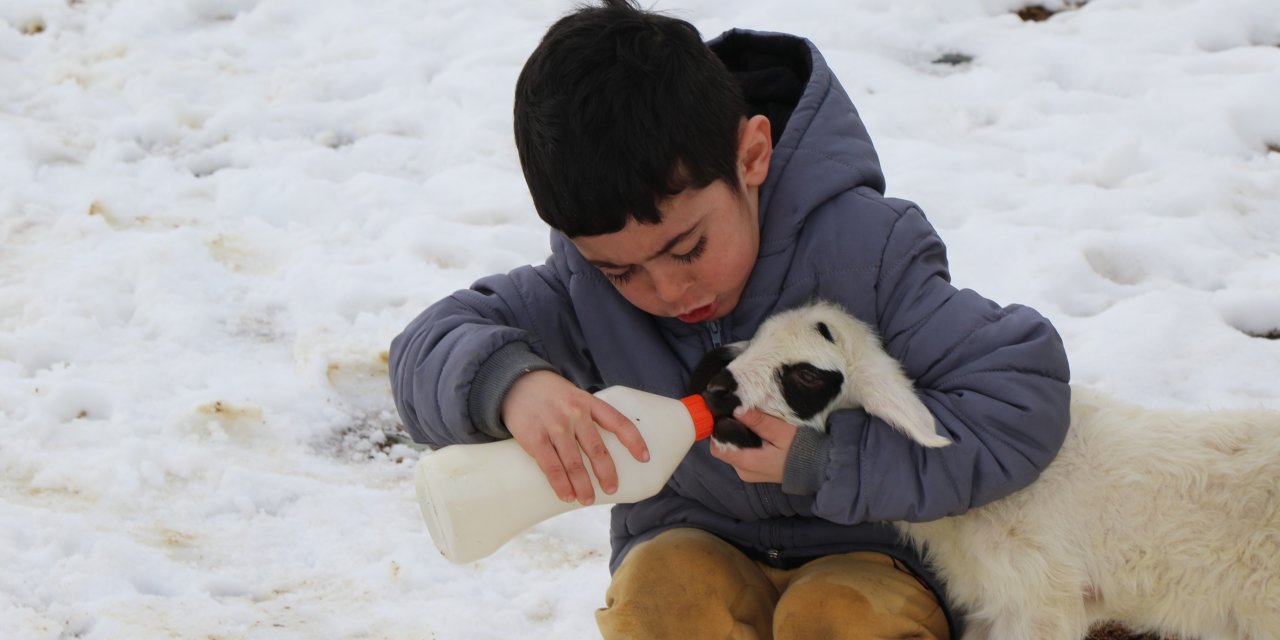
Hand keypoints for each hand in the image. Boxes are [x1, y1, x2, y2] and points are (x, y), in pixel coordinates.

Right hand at [501, 371, 649, 504]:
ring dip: (583, 485)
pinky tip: (567, 495)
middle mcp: (575, 413)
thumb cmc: (549, 394)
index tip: (645, 458)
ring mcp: (555, 426)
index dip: (634, 441)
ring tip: (587, 499)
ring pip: (574, 463)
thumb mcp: (574, 396)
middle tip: (612, 489)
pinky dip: (561, 484)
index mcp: (589, 402)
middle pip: (597, 449)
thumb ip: (588, 416)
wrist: (515, 382)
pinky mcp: (535, 438)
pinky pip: (551, 466)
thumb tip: (601, 450)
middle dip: (607, 473)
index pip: (619, 422)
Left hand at [709, 408, 796, 483]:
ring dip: (737, 437)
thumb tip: (737, 410)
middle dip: (728, 432)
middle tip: (738, 414)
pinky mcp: (758, 472)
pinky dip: (745, 444)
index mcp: (747, 463)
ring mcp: (751, 474)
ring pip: (734, 452)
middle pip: (724, 449)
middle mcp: (744, 472)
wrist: (819, 467)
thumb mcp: (781, 431)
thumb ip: (759, 421)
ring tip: (749, 421)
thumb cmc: (801, 448)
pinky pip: (743, 456)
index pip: (717, 449)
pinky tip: (756, 432)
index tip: (723, 415)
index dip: (717, 432)